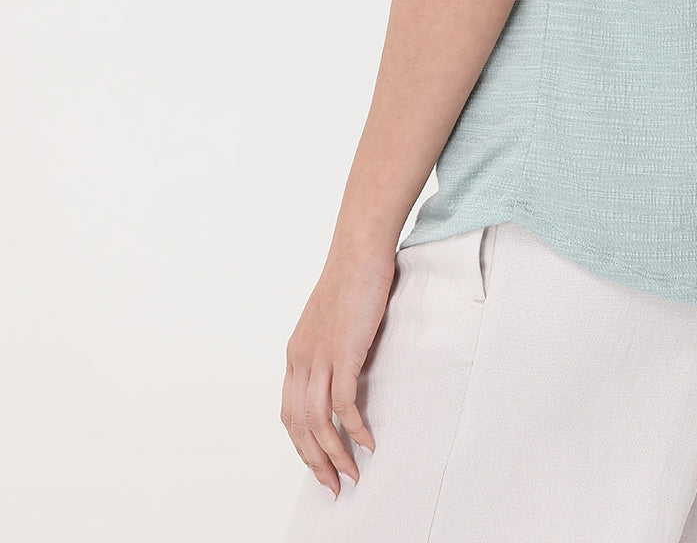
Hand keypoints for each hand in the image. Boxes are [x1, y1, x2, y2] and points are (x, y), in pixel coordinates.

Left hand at [281, 244, 394, 496]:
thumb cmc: (352, 278)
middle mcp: (301, 360)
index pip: (290, 413)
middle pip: (300, 426)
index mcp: (296, 354)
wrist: (359, 249)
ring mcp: (320, 357)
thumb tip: (345, 372)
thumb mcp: (333, 321)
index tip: (321, 465)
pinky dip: (355, 428)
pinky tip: (368, 440)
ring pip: (318, 422)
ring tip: (352, 473)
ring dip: (334, 454)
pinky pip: (344, 404)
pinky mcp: (343, 352)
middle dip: (316, 462)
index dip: (303, 445)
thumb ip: (332, 348)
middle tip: (335, 485)